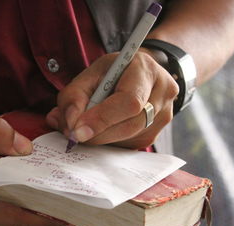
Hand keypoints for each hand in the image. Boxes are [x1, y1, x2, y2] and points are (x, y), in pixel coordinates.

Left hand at [46, 49, 178, 148]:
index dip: (102, 118)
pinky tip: (101, 131)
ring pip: (129, 139)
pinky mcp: (154, 134)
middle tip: (74, 134)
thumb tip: (70, 125)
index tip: (78, 131)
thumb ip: (73, 96)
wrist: (136, 75)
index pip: (129, 101)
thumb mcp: (89, 74)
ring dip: (102, 139)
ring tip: (85, 128)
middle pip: (130, 125)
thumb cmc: (112, 73)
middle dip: (98, 134)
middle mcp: (162, 92)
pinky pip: (129, 146)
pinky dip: (109, 142)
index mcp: (145, 70)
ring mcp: (163, 116)